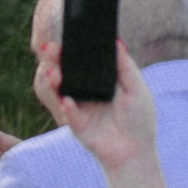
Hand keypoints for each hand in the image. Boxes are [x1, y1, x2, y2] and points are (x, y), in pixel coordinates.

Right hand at [36, 32, 161, 177]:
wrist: (135, 152)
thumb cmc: (139, 120)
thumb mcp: (137, 89)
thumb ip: (126, 66)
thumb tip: (118, 41)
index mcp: (100, 79)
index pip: (82, 59)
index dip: (72, 48)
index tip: (66, 36)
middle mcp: (85, 90)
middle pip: (65, 70)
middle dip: (54, 59)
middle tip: (48, 49)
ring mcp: (78, 106)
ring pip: (60, 89)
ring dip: (53, 80)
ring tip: (54, 74)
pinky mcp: (76, 123)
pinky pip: (68, 112)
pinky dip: (67, 106)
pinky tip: (67, 101)